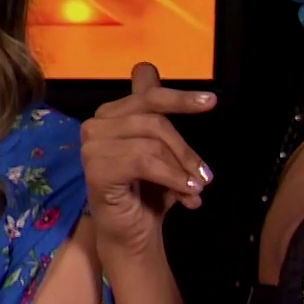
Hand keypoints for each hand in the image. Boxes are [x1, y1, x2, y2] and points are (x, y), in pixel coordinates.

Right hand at [80, 62, 215, 256]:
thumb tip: (146, 68)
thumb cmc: (147, 193)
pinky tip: (185, 195)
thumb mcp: (162, 151)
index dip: (179, 97)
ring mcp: (91, 146)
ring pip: (150, 142)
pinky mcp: (94, 169)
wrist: (132, 235)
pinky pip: (142, 161)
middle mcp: (96, 124)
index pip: (147, 94)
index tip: (211, 103)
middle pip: (153, 118)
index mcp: (112, 115)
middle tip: (205, 175)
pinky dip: (170, 177)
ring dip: (180, 168)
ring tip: (196, 189)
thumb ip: (157, 115)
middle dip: (184, 148)